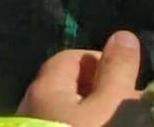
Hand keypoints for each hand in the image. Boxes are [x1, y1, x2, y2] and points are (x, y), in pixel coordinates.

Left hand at [21, 32, 146, 125]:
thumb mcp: (109, 104)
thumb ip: (117, 70)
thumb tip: (122, 35)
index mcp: (45, 86)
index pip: (75, 56)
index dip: (104, 64)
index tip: (124, 83)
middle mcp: (29, 104)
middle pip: (70, 87)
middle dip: (98, 92)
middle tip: (124, 106)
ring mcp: (29, 124)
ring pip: (65, 112)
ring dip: (89, 113)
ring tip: (113, 119)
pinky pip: (59, 123)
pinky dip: (76, 123)